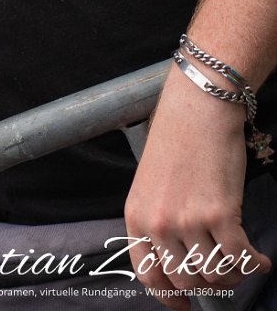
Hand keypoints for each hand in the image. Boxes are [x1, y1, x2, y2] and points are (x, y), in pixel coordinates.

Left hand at [124, 67, 270, 304]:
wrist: (199, 107)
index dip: (170, 298)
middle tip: (224, 273)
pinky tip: (261, 258)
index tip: (185, 306)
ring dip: (234, 273)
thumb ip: (158, 222)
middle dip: (209, 283)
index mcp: (136, 216)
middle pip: (186, 280)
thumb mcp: (152, 184)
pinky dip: (255, 264)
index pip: (149, 276)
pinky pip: (240, 259)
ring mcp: (188, 221)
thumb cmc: (178, 141)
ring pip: (215, 273)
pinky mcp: (219, 215)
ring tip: (242, 259)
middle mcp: (158, 223)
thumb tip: (177, 263)